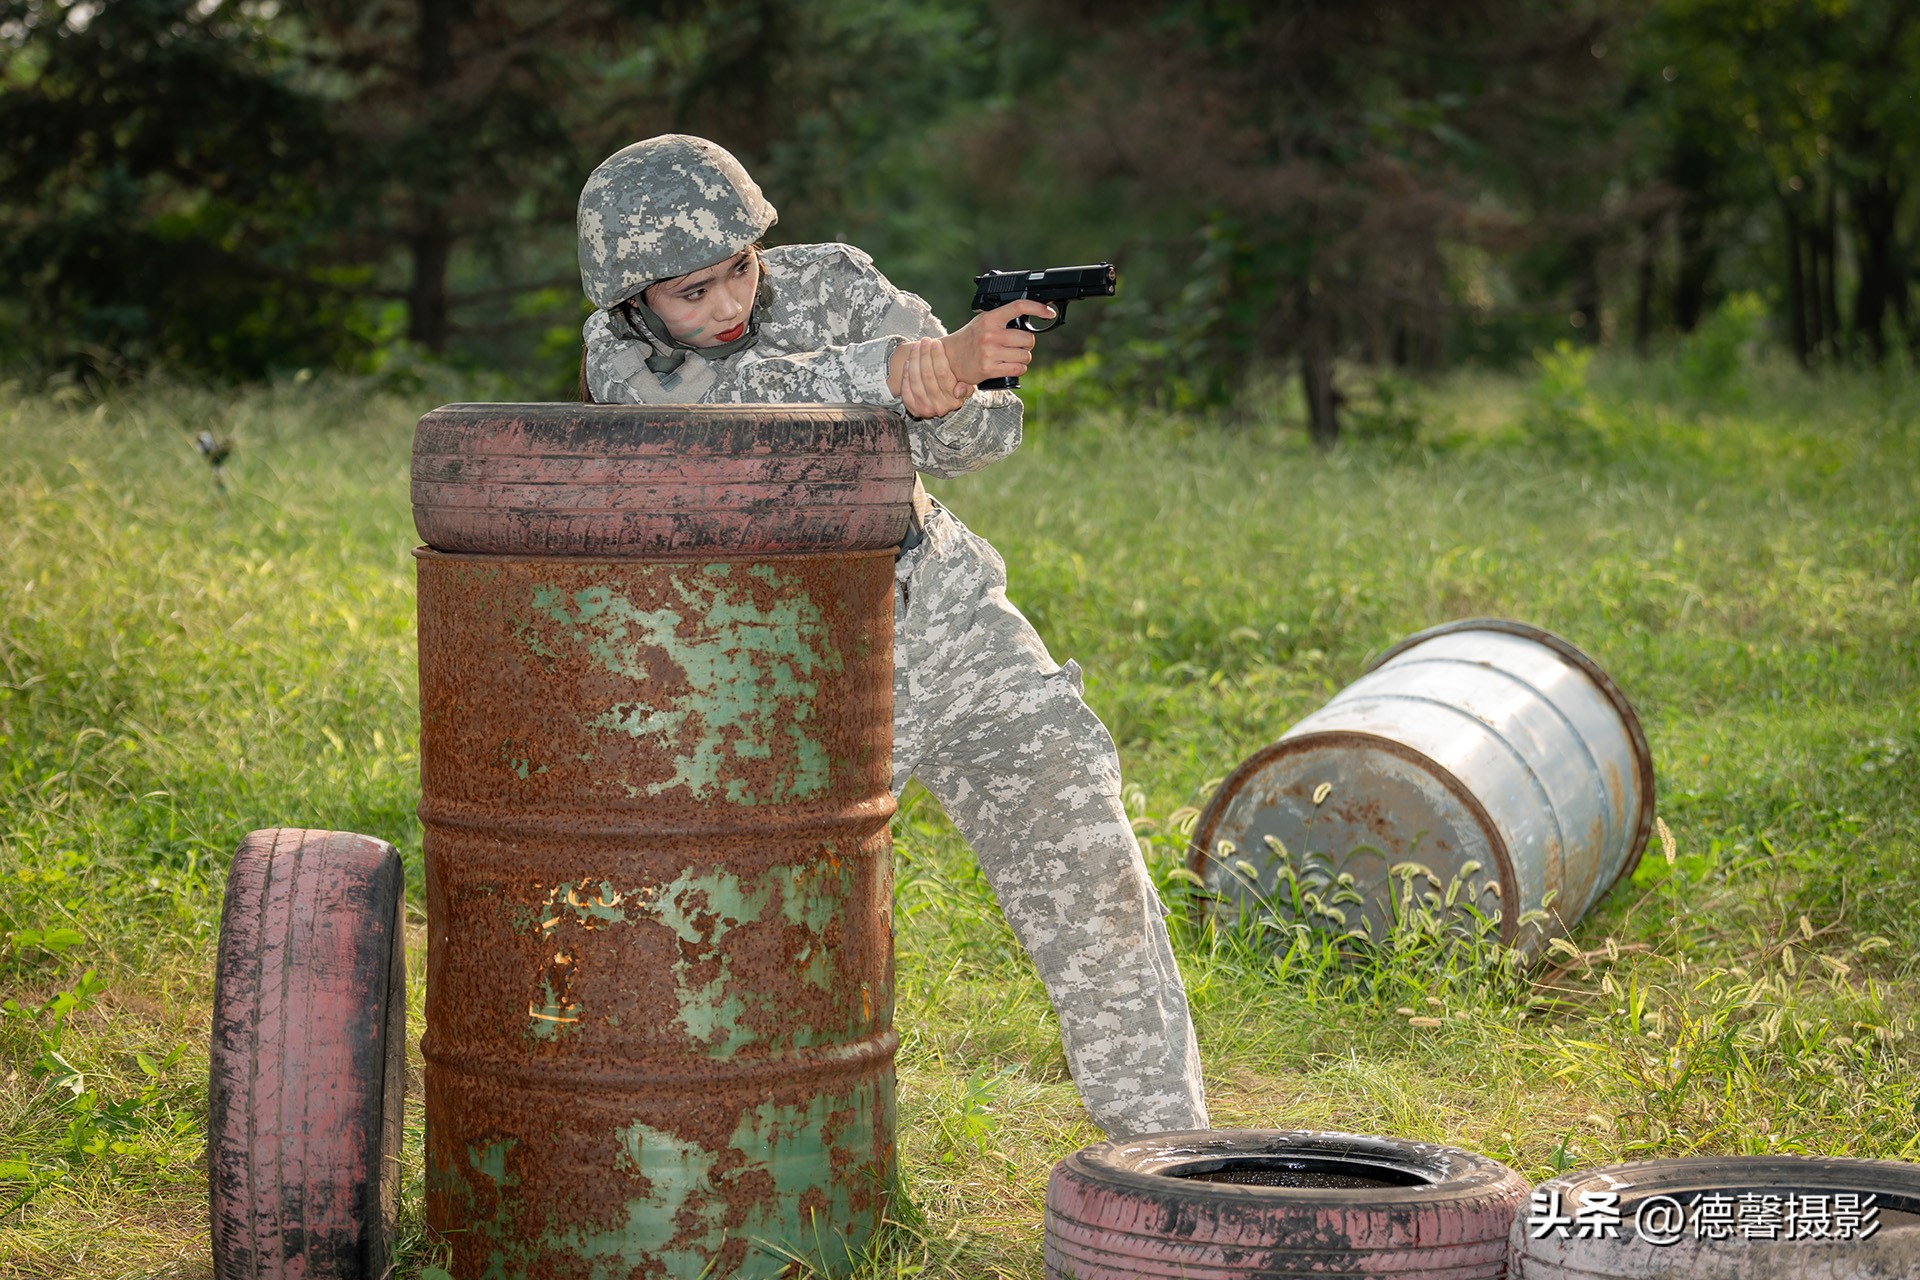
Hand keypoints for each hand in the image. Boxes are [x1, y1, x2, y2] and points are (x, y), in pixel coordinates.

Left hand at [888, 337, 971, 417]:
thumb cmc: (954, 387)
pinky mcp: (913, 409)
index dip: (938, 356)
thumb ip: (967, 387)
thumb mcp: (966, 386)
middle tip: (925, 340)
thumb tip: (959, 390)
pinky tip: (908, 362)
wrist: (940, 403)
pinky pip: (906, 389)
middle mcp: (940, 407)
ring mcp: (925, 409)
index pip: (943, 374)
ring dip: (914, 360)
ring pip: (916, 380)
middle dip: (925, 354)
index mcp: (954, 400)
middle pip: (928, 375)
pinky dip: (906, 374)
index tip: (936, 342)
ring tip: (916, 347)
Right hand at [938, 300, 1054, 385]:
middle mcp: (991, 335)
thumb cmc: (969, 339)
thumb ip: (1002, 318)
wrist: (949, 358)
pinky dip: (1019, 369)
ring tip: (1011, 356)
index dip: (1038, 308)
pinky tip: (1010, 366)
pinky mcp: (990, 369)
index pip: (1019, 307)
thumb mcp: (983, 322)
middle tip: (1017, 345)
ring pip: (1025, 355)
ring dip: (1023, 358)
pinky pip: (1018, 369)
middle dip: (1027, 343)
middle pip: (1028, 338)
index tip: (1048, 311)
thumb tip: (1029, 314)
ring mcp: (990, 353)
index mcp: (990, 319)